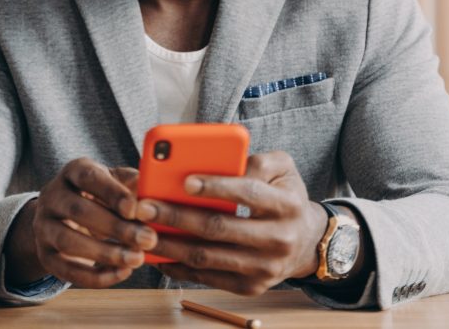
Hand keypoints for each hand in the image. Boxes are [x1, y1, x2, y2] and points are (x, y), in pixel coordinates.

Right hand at [3, 159, 157, 287]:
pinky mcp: (45, 255)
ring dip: (106, 253)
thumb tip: (154, 190)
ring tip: (136, 259)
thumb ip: (133, 183)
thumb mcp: (116, 182)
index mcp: (73, 171)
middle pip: (78, 211)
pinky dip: (95, 276)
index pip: (89, 177)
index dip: (112, 193)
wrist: (66, 217)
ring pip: (69, 242)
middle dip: (116, 228)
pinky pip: (66, 270)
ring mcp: (43, 226)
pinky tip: (122, 273)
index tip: (135, 209)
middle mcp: (52, 196)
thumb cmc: (101, 195)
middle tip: (148, 239)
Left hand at [136, 151, 327, 295]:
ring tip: (143, 229)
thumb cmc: (285, 197)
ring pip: (208, 256)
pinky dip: (179, 266)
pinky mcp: (250, 287)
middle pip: (219, 228)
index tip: (185, 180)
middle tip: (145, 206)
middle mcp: (279, 239)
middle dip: (177, 216)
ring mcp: (264, 268)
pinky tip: (159, 252)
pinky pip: (208, 277)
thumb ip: (258, 160)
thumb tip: (221, 163)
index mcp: (288, 205)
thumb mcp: (283, 169)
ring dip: (170, 244)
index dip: (216, 187)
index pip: (248, 193)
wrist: (305, 242)